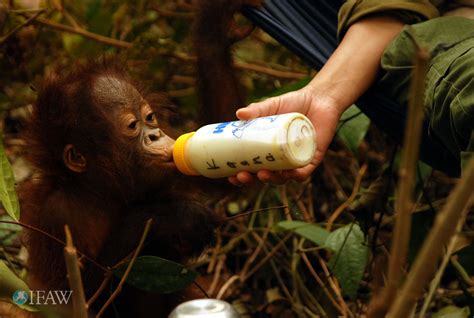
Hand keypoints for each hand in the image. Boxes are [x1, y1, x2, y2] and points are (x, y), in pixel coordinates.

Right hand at [228, 87, 343, 184]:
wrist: (320, 98)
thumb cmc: (294, 103)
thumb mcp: (272, 106)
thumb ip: (257, 110)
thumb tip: (239, 114)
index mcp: (268, 151)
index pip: (251, 169)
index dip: (241, 177)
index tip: (230, 177)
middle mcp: (281, 159)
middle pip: (264, 177)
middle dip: (252, 181)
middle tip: (243, 175)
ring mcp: (296, 160)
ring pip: (283, 178)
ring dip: (272, 180)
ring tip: (262, 174)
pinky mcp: (312, 159)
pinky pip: (304, 172)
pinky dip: (295, 175)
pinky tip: (288, 174)